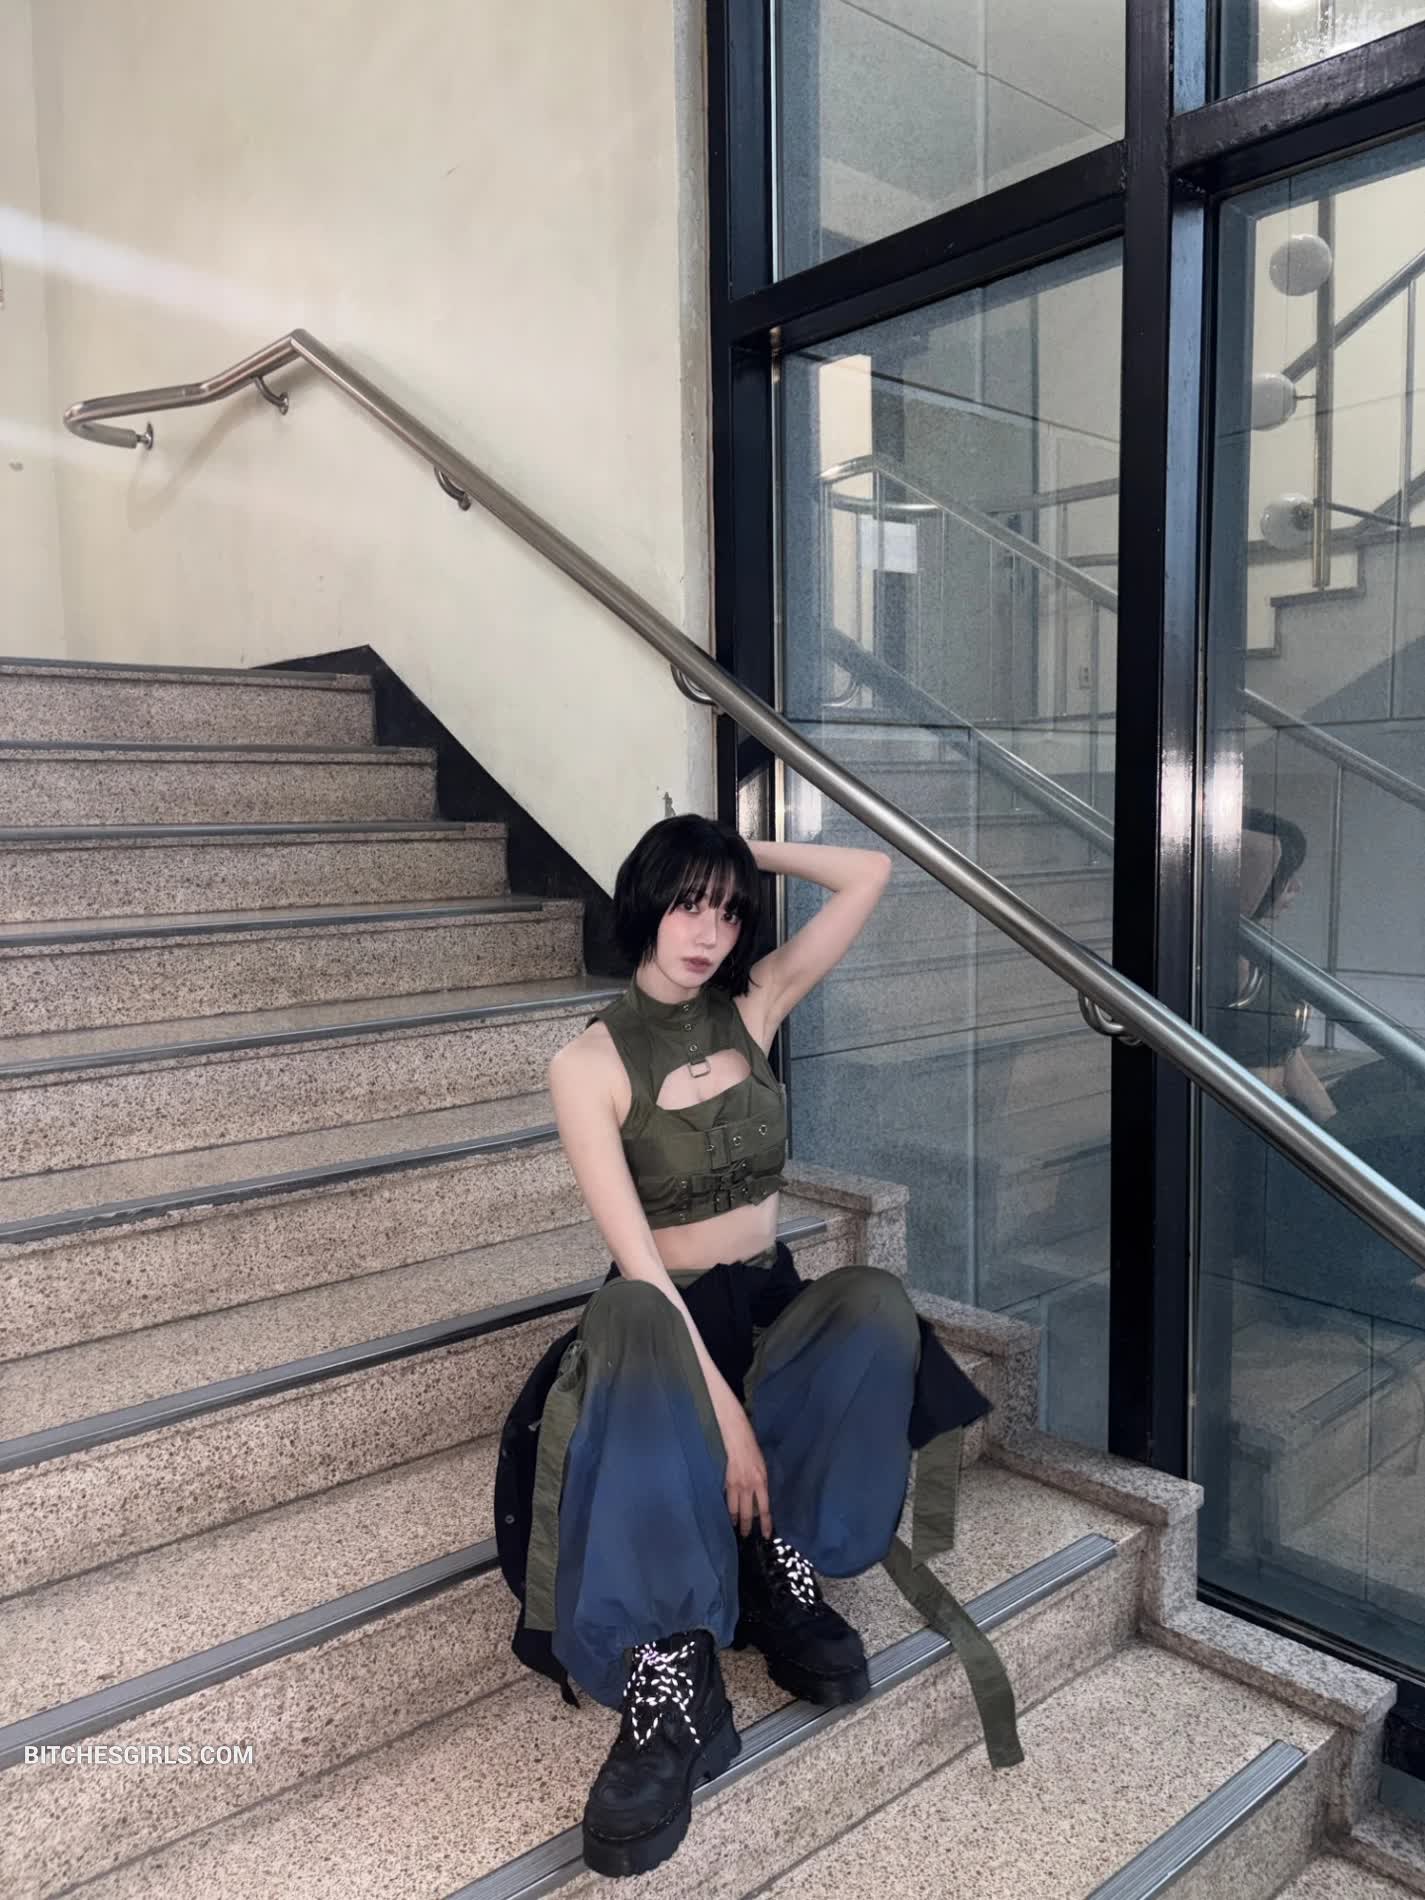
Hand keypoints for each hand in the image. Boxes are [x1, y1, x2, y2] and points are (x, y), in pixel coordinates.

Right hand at [713, 1391, 771, 1537]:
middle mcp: (748, 1486)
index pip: (764, 1509)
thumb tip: (761, 1501)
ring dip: (735, 1521)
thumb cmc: (753, 1451)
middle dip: (747, 1527)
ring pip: (734, 1509)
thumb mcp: (764, 1468)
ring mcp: (735, 1485)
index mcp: (761, 1482)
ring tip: (735, 1529)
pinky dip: (727, 1509)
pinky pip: (726, 1500)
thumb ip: (762, 1485)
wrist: (737, 1438)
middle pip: (747, 1513)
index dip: (766, 1523)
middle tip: (747, 1537)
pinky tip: (727, 1515)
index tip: (767, 1535)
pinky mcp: (725, 1482)